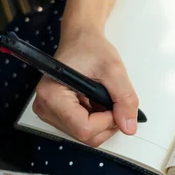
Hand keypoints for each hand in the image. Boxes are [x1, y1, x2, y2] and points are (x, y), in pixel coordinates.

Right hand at [33, 27, 138, 146]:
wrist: (81, 39)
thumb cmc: (90, 48)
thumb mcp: (114, 69)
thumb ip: (124, 99)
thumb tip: (129, 126)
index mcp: (52, 95)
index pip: (83, 128)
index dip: (107, 121)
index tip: (116, 105)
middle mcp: (45, 107)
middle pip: (84, 135)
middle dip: (106, 122)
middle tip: (113, 100)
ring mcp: (50, 112)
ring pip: (85, 135)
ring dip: (102, 121)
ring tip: (103, 97)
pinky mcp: (57, 114)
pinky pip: (82, 128)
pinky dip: (96, 119)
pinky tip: (96, 101)